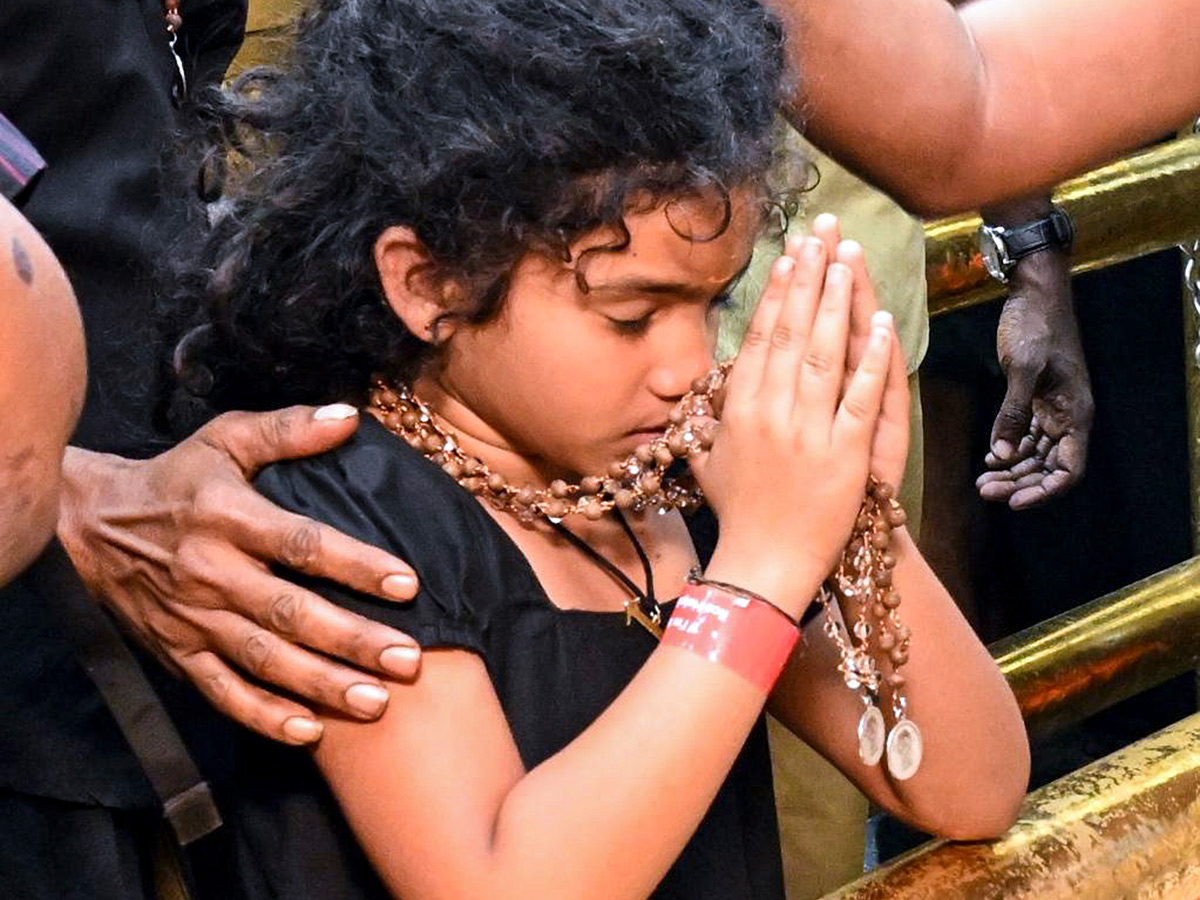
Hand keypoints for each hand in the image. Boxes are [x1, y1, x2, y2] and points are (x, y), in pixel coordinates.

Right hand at [58, 404, 421, 744]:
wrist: (91, 527)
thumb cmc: (177, 478)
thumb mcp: (226, 439)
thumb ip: (289, 430)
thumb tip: (351, 417)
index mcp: (228, 517)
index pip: (301, 543)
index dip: (355, 565)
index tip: (407, 583)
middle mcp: (212, 572)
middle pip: (289, 613)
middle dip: (351, 640)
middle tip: (408, 660)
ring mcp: (193, 620)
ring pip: (263, 660)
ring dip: (320, 685)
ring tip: (376, 703)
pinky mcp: (178, 654)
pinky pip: (222, 693)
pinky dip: (263, 717)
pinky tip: (309, 733)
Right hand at [694, 221, 906, 616]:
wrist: (765, 566)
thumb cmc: (737, 517)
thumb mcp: (709, 465)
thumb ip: (704, 426)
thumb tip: (696, 398)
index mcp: (740, 411)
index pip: (761, 339)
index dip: (778, 294)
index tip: (791, 256)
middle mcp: (770, 413)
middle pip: (792, 333)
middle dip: (809, 278)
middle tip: (823, 234)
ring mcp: (807, 432)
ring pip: (823, 354)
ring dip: (836, 303)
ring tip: (848, 260)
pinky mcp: (844, 454)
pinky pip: (860, 398)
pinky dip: (871, 359)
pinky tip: (880, 323)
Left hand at [975, 251, 1092, 508]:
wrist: (1035, 294)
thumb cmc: (1034, 327)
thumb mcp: (1023, 368)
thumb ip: (1013, 412)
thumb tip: (1000, 454)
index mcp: (1075, 414)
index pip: (1069, 469)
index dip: (1045, 491)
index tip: (1014, 501)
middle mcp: (1068, 417)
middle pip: (1049, 467)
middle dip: (1020, 483)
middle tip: (985, 491)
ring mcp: (1052, 409)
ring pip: (1036, 455)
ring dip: (1012, 471)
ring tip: (981, 482)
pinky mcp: (1036, 400)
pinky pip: (1027, 436)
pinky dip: (1009, 450)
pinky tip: (989, 459)